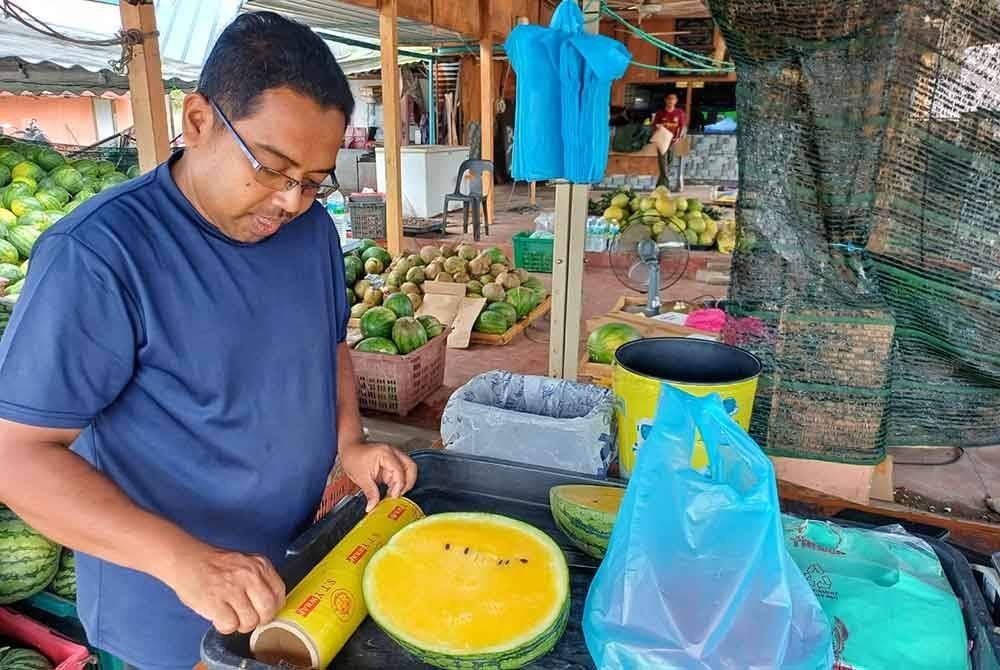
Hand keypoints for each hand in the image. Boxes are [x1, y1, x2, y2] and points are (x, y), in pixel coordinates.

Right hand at [163, 543, 285, 633]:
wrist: (187, 560)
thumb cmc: (216, 565)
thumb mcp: (246, 564)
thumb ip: (261, 580)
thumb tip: (273, 605)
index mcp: (260, 565)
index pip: (279, 594)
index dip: (273, 608)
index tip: (264, 611)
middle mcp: (249, 575)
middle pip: (268, 611)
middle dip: (259, 620)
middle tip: (248, 618)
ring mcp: (232, 589)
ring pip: (250, 622)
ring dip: (240, 624)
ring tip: (231, 615)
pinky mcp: (215, 602)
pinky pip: (230, 626)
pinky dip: (225, 626)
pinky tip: (219, 616)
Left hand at [339, 441, 417, 511]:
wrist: (349, 449)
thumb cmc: (352, 456)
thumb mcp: (360, 477)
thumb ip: (370, 493)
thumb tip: (373, 506)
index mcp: (385, 454)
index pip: (399, 471)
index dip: (399, 486)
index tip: (393, 497)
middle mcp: (393, 453)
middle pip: (411, 467)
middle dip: (407, 483)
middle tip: (399, 495)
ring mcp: (394, 457)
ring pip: (409, 470)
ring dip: (404, 483)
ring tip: (394, 493)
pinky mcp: (392, 462)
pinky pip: (401, 472)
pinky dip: (398, 482)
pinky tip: (391, 490)